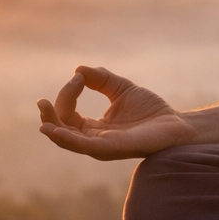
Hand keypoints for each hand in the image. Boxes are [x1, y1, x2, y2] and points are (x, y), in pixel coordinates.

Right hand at [37, 65, 194, 160]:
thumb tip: (78, 70)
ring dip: (53, 127)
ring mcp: (102, 146)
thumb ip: (101, 79)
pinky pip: (85, 146)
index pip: (68, 114)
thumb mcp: (121, 88)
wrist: (177, 124)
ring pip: (68, 141)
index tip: (79, 77)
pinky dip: (68, 139)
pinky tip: (57, 129)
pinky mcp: (113, 149)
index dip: (67, 95)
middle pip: (61, 130)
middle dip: (49, 115)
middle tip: (41, 101)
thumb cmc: (151, 111)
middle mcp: (94, 140)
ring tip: (43, 114)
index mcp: (94, 128)